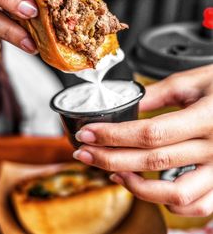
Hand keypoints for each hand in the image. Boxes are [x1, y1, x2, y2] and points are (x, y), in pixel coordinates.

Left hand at [73, 65, 212, 216]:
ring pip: (175, 194)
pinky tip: (148, 188)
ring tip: (112, 172)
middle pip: (153, 161)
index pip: (150, 133)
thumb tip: (129, 104)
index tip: (88, 133)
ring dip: (136, 187)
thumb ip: (159, 92)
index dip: (114, 135)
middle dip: (110, 158)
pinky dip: (168, 203)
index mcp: (206, 117)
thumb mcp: (194, 80)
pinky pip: (197, 205)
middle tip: (84, 153)